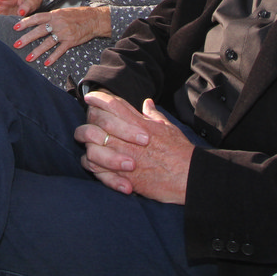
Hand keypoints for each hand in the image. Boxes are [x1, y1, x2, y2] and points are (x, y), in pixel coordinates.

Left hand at [12, 6, 110, 66]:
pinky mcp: (71, 41)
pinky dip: (52, 57)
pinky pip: (60, 50)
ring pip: (48, 43)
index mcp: (54, 15)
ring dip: (37, 51)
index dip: (25, 23)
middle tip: (17, 44)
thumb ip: (51, 17)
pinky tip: (46, 63)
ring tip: (28, 58)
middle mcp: (58, 23)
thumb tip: (37, 21)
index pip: (37, 18)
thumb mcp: (62, 12)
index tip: (15, 27)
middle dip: (27, 38)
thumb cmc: (77, 15)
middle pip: (39, 31)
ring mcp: (64, 33)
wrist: (94, 19)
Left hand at [75, 93, 191, 202]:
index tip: (90, 98)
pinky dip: (92, 165)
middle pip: (99, 122)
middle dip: (90, 119)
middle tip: (87, 120)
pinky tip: (92, 162)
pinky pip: (97, 169)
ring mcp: (124, 158)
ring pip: (93, 146)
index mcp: (140, 125)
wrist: (189, 177)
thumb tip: (146, 103)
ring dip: (88, 143)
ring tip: (87, 142)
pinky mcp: (123, 177)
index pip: (114, 105)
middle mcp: (129, 139)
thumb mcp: (168, 128)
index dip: (99, 99)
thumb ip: (153, 115)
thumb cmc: (180, 152)